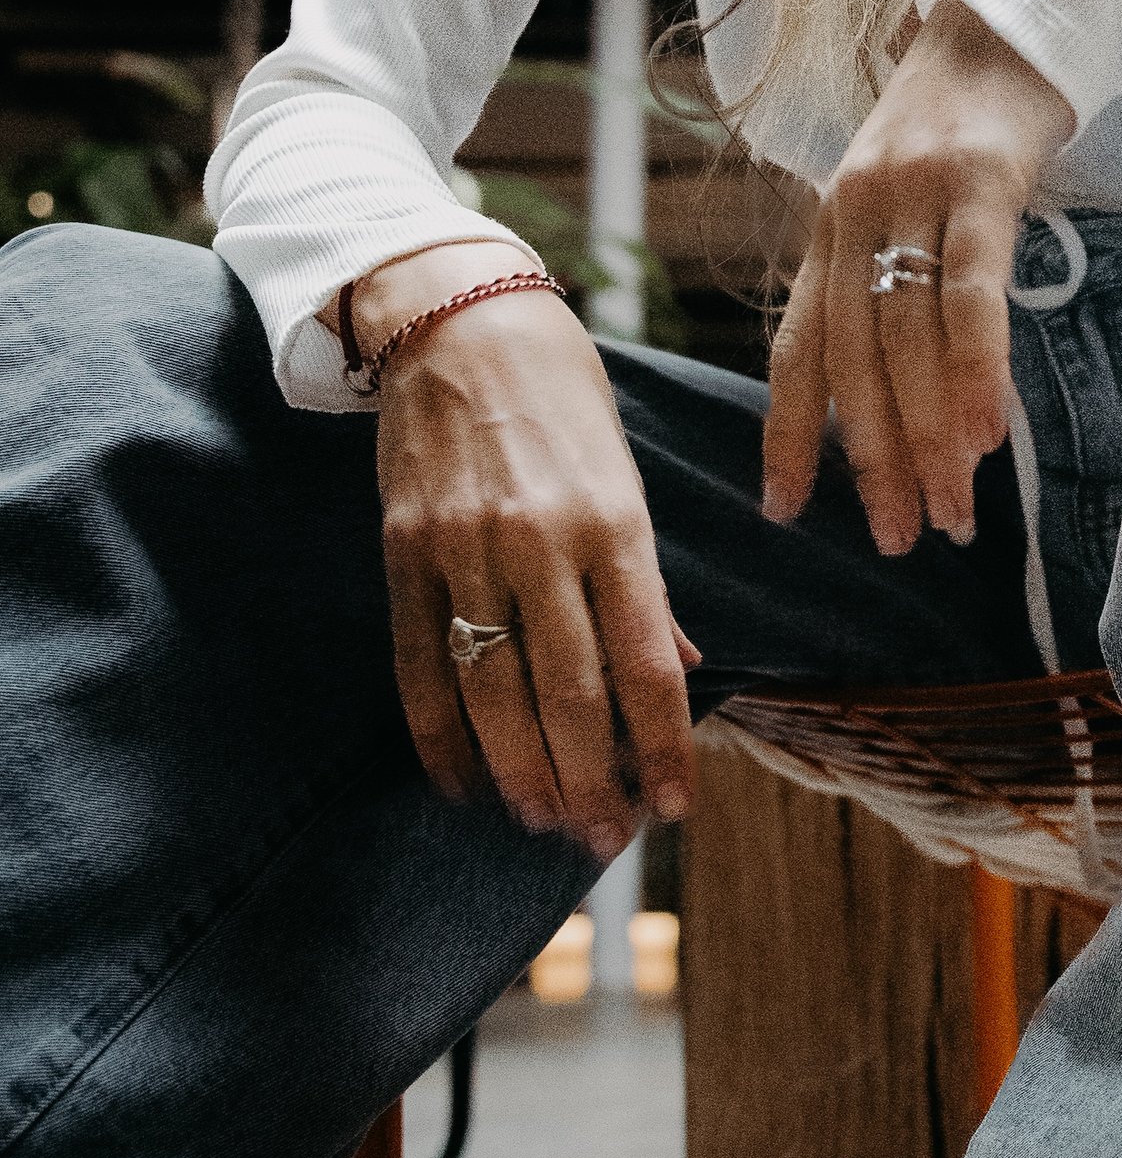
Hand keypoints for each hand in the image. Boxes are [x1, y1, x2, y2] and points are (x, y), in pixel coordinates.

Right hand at [355, 247, 700, 855]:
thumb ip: (647, 584)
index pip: (646, 664)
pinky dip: (440, 738)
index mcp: (613, 523)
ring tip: (548, 824)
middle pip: (568, 696)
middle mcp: (539, 542)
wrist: (455, 317)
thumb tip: (683, 673)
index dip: (664, 747)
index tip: (676, 805)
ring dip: (524, 775)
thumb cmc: (561, 396)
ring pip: (494, 694)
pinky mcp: (402, 552)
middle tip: (608, 840)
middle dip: (593, 783)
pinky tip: (464, 784)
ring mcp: (463, 549)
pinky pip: (419, 666)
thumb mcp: (625, 476)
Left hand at [763, 0, 1075, 548]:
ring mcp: (912, 196)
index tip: (789, 513)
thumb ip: (890, 269)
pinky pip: (969, 294)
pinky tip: (987, 436)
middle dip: (875, 461)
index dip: (790, 433)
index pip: (799, 348)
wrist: (1014, 12)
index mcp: (830, 226)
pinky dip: (975, 371)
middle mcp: (854, 213)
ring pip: (908, 343)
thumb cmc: (968, 119)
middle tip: (900, 540)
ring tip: (954, 513)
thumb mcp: (908, 195)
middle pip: (854, 362)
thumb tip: (901, 378)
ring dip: (929, 439)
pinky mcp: (978, 182)